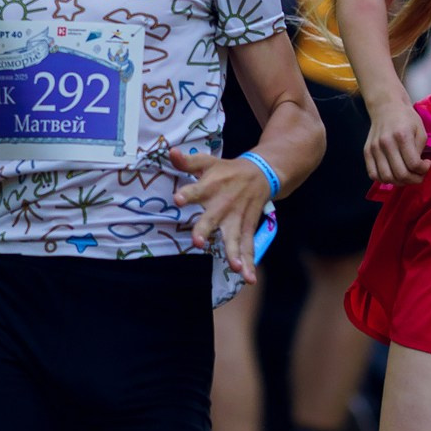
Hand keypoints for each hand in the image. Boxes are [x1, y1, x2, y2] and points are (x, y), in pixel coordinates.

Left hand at [170, 147, 273, 278]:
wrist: (261, 173)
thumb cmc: (227, 170)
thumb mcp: (208, 162)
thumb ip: (188, 161)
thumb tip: (169, 151)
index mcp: (211, 185)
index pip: (197, 189)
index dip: (188, 193)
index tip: (178, 199)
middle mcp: (224, 203)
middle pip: (213, 218)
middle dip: (205, 229)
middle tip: (197, 242)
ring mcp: (237, 218)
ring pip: (235, 237)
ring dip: (234, 253)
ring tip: (234, 268)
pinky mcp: (247, 227)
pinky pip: (248, 247)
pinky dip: (249, 262)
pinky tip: (249, 278)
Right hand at [361, 87, 429, 185]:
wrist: (386, 107)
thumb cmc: (406, 118)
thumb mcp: (420, 130)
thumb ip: (419, 150)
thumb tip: (417, 168)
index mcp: (402, 136)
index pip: (413, 164)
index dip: (423, 170)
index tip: (427, 164)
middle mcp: (386, 143)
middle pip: (400, 174)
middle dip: (414, 180)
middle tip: (419, 175)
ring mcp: (374, 148)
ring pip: (386, 178)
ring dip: (399, 182)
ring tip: (406, 175)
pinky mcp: (367, 151)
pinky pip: (373, 174)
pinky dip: (384, 180)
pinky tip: (392, 174)